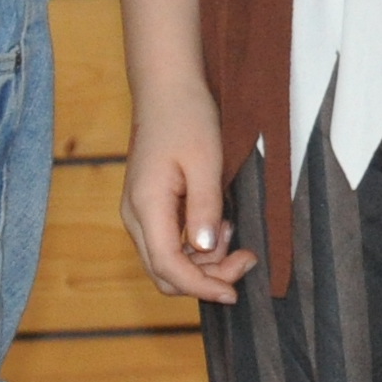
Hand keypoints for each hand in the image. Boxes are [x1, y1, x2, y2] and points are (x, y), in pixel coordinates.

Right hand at [120, 81, 253, 303]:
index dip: (201, 286)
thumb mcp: (205, 162)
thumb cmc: (187, 118)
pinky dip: (197, 245)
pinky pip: (171, 242)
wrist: (167, 89)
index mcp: (146, 207)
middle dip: (206, 276)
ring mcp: (140, 212)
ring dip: (203, 260)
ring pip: (168, 260)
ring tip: (232, 231)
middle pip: (165, 271)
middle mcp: (136, 216)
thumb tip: (204, 250)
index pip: (168, 266)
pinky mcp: (150, 207)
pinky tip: (219, 224)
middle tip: (246, 258)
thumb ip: (204, 207)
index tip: (234, 293)